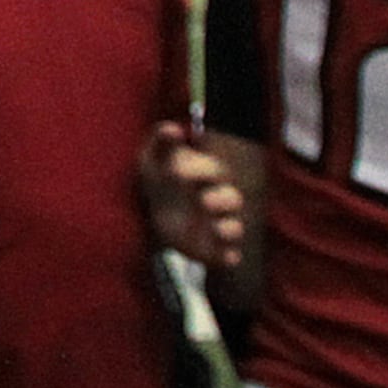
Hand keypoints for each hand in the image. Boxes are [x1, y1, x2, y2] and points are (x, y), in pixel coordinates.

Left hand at [138, 121, 244, 273]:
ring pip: (235, 228)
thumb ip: (163, 140)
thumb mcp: (155, 156)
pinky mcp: (212, 249)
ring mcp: (216, 224)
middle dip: (221, 200)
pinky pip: (229, 256)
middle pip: (232, 199)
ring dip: (229, 229)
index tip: (178, 173)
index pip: (214, 171)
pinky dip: (230, 257)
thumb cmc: (159, 174)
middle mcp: (217, 199)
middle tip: (203, 201)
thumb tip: (173, 129)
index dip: (202, 171)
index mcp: (208, 175)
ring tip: (216, 229)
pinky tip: (227, 258)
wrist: (152, 207)